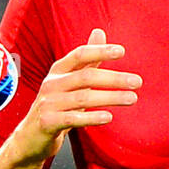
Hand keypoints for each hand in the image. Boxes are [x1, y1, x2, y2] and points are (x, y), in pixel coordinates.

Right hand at [10, 28, 139, 163]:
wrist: (30, 137)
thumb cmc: (56, 105)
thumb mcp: (69, 80)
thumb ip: (87, 60)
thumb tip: (100, 31)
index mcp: (58, 71)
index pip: (79, 55)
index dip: (100, 51)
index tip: (122, 51)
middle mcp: (51, 84)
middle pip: (86, 77)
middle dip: (113, 78)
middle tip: (138, 82)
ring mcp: (48, 104)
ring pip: (82, 97)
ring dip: (110, 97)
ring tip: (132, 98)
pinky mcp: (47, 123)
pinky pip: (72, 118)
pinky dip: (91, 117)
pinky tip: (109, 117)